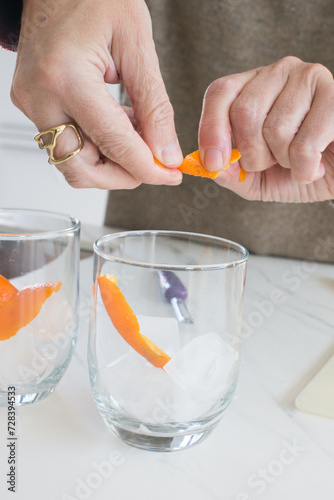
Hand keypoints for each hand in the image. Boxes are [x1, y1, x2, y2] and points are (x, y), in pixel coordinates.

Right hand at [11, 0, 182, 188]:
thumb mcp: (138, 45)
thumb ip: (154, 106)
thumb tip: (165, 152)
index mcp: (67, 76)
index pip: (112, 143)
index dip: (146, 168)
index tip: (169, 174)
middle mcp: (41, 97)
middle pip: (82, 170)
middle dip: (123, 176)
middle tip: (154, 166)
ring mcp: (32, 104)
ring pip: (72, 164)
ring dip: (110, 163)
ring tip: (138, 136)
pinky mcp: (34, 106)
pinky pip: (67, 144)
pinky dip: (97, 147)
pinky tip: (119, 127)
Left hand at [199, 56, 333, 201]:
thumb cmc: (297, 169)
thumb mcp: (255, 178)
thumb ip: (228, 172)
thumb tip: (209, 165)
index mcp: (252, 86)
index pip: (220, 93)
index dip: (211, 129)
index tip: (213, 162)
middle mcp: (279, 72)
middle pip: (244, 112)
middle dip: (253, 154)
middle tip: (273, 162)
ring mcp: (309, 78)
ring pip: (275, 128)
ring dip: (284, 161)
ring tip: (299, 160)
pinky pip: (305, 143)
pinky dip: (305, 169)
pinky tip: (316, 166)